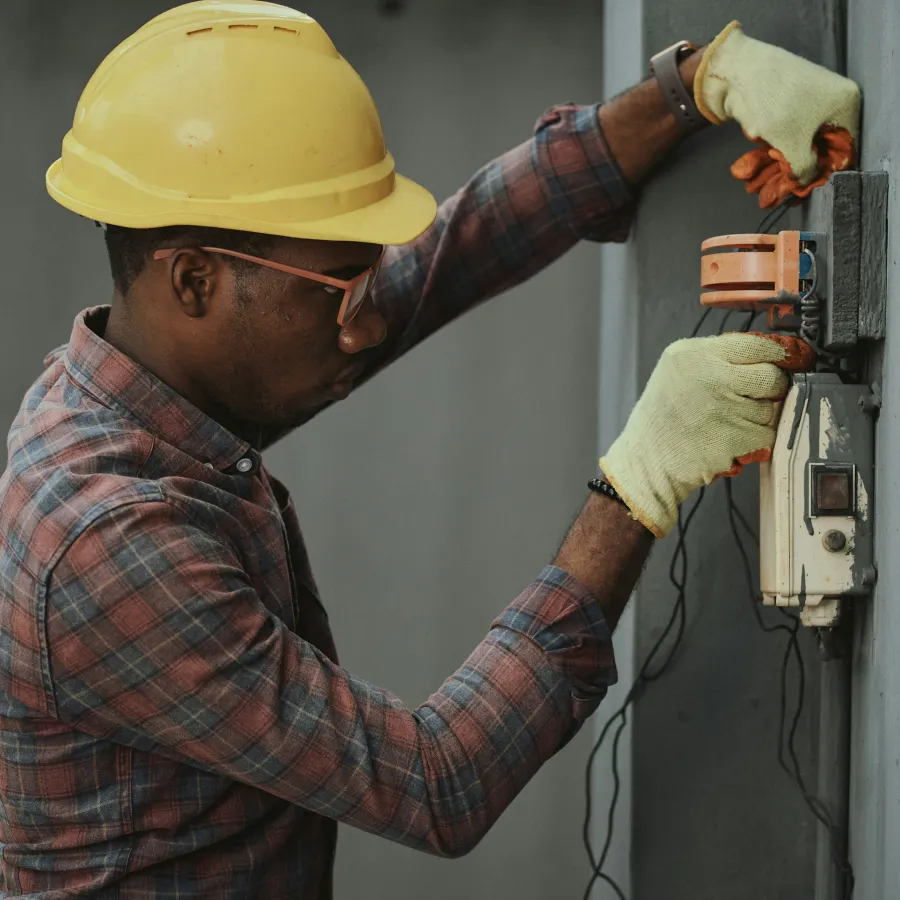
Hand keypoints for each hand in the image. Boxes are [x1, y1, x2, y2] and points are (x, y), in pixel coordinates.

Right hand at [599, 333, 808, 538]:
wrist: (646, 459)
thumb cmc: (662, 417)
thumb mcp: (677, 369)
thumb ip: (718, 356)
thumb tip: (772, 354)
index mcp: (696, 354)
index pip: (758, 344)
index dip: (783, 353)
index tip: (794, 359)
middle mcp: (712, 377)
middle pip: (773, 377)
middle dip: (771, 389)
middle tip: (753, 398)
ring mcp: (726, 409)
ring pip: (772, 409)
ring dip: (760, 418)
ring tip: (730, 422)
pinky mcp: (736, 439)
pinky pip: (768, 435)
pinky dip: (757, 441)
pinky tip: (732, 440)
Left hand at [694, 21, 859, 207]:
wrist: (739, 71)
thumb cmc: (774, 103)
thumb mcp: (793, 144)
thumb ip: (804, 169)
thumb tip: (806, 182)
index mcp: (846, 105)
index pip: (844, 149)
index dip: (824, 172)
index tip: (804, 189)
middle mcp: (832, 102)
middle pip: (818, 147)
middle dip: (795, 171)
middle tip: (777, 192)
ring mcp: (808, 102)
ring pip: (796, 143)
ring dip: (777, 166)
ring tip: (758, 187)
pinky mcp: (786, 105)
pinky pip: (783, 135)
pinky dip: (769, 152)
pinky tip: (753, 171)